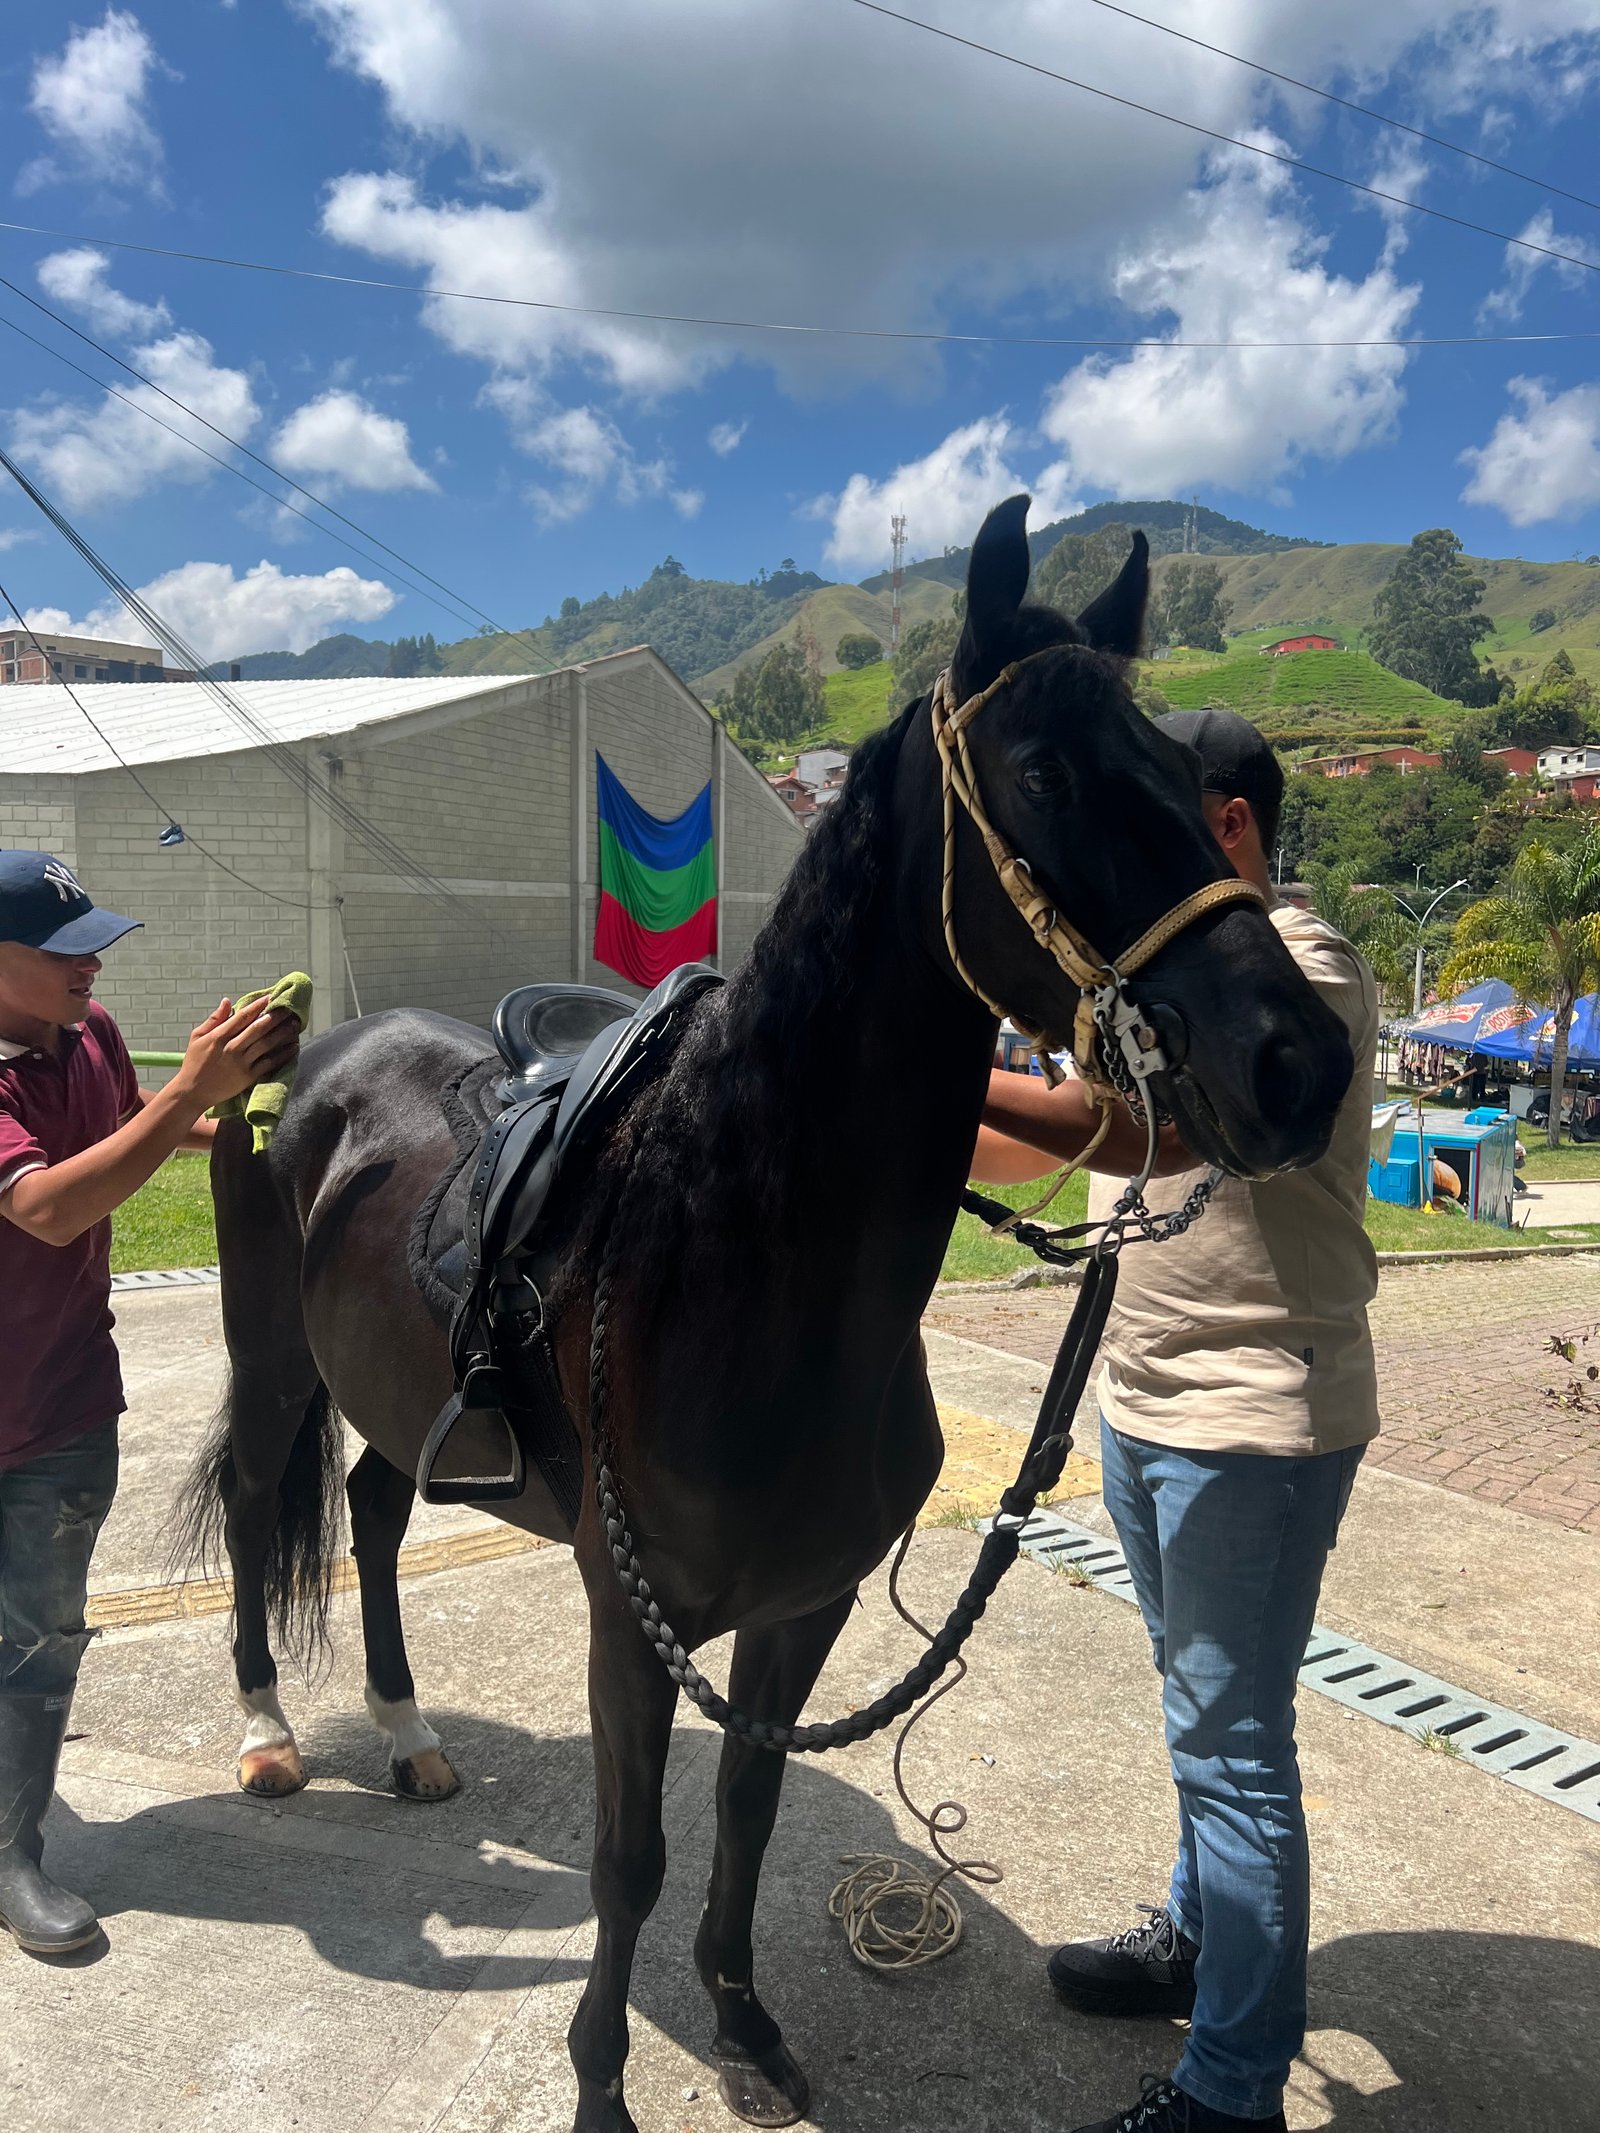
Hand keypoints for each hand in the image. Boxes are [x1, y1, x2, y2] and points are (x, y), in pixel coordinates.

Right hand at [172, 997, 300, 1109]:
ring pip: (267, 1044)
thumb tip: (227, 1001)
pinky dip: (283, 1054)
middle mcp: (232, 1048)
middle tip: (289, 1008)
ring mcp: (241, 1063)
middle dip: (276, 1017)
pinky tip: (294, 1046)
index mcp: (219, 1036)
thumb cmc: (194, 1062)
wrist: (193, 1092)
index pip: (242, 1017)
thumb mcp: (197, 1037)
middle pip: (258, 1028)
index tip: (270, 997)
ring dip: (283, 1033)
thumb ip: (214, 1019)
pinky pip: (270, 1063)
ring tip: (295, 1024)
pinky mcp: (248, 1077)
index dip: (258, 1006)